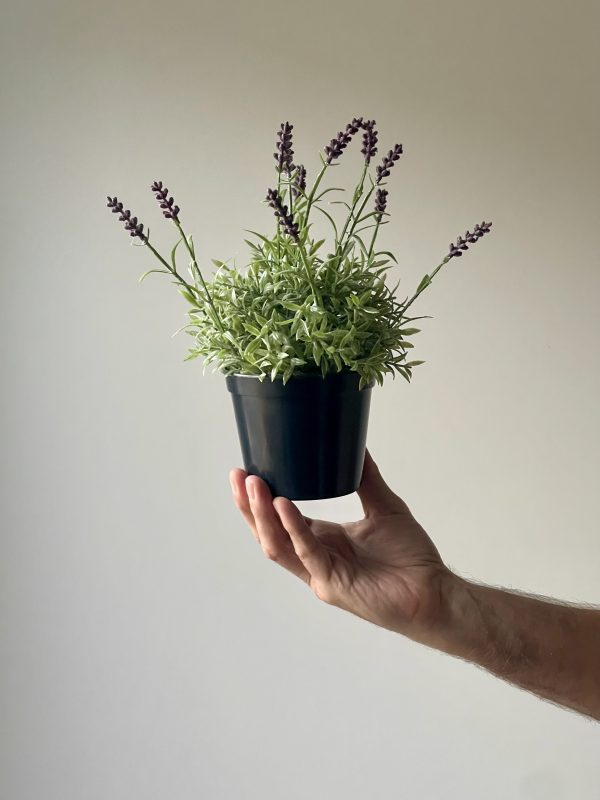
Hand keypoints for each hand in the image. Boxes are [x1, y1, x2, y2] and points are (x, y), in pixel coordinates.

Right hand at [229, 450, 451, 640]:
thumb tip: (357, 446)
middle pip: (269, 533)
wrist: (435, 591)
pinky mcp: (333, 583)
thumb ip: (367, 480)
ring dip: (262, 516)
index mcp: (322, 542)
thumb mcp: (384, 508)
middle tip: (238, 476)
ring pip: (278, 545)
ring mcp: (320, 573)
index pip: (280, 519)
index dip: (261, 499)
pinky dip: (293, 528)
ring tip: (254, 485)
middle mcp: (315, 558)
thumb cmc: (411, 558)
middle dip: (250, 506)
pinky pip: (307, 552)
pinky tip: (284, 505)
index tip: (247, 472)